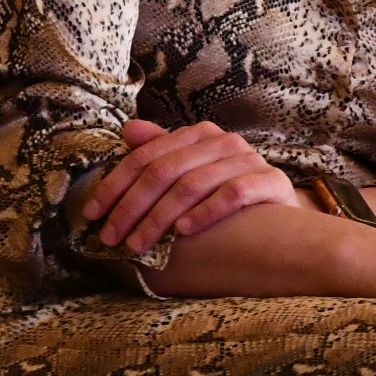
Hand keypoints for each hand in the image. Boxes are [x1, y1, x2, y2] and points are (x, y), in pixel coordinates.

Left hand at [82, 119, 297, 253]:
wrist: (283, 216)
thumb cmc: (228, 195)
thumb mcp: (191, 173)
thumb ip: (161, 154)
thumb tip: (128, 130)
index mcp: (199, 135)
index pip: (146, 156)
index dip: (115, 185)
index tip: (92, 215)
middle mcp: (224, 141)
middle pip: (165, 171)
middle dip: (131, 207)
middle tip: (112, 239)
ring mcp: (249, 160)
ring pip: (193, 184)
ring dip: (159, 218)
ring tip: (139, 244)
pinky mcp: (271, 181)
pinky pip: (232, 194)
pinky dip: (204, 212)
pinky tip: (183, 231)